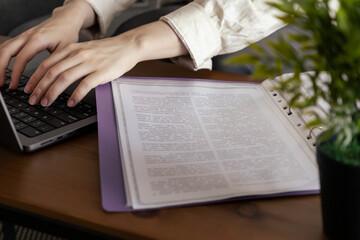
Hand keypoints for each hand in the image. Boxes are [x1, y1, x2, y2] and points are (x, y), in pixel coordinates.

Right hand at [0, 0, 94, 88]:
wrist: (65, 20)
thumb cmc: (67, 34)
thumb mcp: (64, 51)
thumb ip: (54, 64)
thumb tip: (47, 81)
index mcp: (37, 40)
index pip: (21, 58)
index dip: (15, 73)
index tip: (14, 85)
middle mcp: (26, 36)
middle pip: (5, 52)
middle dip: (0, 69)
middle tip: (1, 84)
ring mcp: (22, 36)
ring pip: (3, 49)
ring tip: (1, 79)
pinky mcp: (22, 38)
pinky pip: (7, 47)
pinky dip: (2, 58)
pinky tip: (3, 68)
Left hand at [25, 35, 142, 106]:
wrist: (127, 46)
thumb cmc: (107, 50)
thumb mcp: (85, 49)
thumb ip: (71, 58)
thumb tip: (56, 74)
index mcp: (72, 48)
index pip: (47, 64)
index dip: (35, 78)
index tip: (29, 89)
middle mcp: (78, 54)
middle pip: (52, 72)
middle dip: (40, 88)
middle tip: (33, 99)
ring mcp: (89, 63)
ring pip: (64, 79)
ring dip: (52, 93)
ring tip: (47, 103)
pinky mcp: (101, 73)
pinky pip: (84, 86)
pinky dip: (75, 96)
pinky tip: (71, 103)